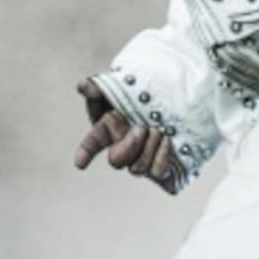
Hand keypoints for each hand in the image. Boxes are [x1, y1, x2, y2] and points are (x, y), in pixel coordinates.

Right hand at [73, 79, 176, 193]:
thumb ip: (101, 86)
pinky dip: (162, 159)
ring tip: (159, 130)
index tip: (80, 163)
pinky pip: (157, 174)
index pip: (92, 143)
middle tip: (142, 127)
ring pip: (137, 169)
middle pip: (117, 161)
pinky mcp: (161, 168)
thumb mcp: (123, 85)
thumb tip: (81, 86)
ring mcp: (142, 159)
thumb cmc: (146, 92)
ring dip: (149, 149)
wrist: (178, 100)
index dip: (85, 153)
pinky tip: (168, 142)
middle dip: (130, 145)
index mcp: (109, 129)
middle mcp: (124, 147)